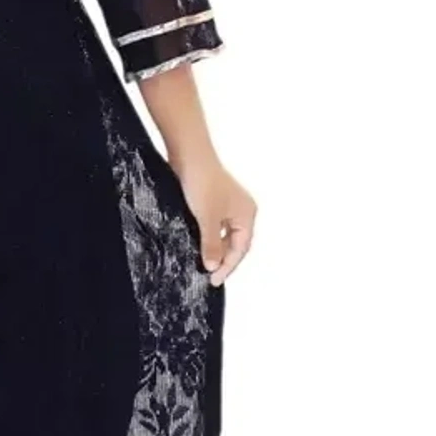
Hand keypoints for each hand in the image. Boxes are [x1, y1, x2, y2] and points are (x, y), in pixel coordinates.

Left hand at [170, 156, 256, 286]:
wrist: (189, 155)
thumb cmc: (202, 183)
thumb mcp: (206, 219)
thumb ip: (211, 245)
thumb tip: (212, 266)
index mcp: (247, 214)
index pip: (241, 249)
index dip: (228, 266)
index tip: (214, 281)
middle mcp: (241, 210)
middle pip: (235, 242)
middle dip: (222, 259)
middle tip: (207, 275)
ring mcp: (228, 204)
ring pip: (224, 234)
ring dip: (215, 248)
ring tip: (202, 263)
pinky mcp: (214, 199)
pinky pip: (215, 225)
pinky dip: (208, 236)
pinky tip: (197, 243)